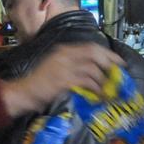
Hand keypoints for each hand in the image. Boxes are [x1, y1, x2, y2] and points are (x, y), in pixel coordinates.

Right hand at [0, 43, 123, 116]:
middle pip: (94, 53)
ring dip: (104, 81)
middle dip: (109, 62)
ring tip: (109, 91)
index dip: (107, 54)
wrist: (23, 92)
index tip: (119, 62)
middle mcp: (65, 55)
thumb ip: (73, 65)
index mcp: (63, 50)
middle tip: (119, 73)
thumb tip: (95, 71)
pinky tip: (100, 96)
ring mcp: (64, 67)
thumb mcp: (56, 68)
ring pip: (92, 69)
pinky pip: (87, 82)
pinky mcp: (64, 80)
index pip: (90, 47)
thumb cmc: (39, 83)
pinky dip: (96, 90)